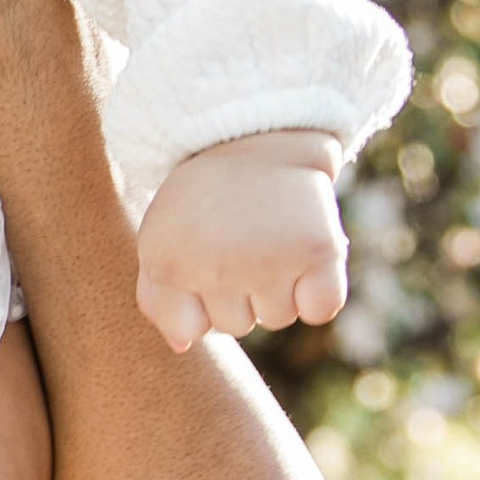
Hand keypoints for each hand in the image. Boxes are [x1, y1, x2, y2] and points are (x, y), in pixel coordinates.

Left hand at [134, 134, 347, 351]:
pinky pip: (321, 309)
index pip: (192, 332)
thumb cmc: (204, 194)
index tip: (205, 265)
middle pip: (238, 325)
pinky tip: (304, 255)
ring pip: (278, 317)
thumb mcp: (161, 237)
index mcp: (170, 264)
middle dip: (239, 291)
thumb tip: (183, 346)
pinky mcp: (317, 251)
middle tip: (239, 239)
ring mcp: (269, 261)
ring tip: (268, 238)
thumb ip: (159, 297)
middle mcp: (217, 268)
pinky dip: (318, 292)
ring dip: (278, 287)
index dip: (201, 305)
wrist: (254, 132)